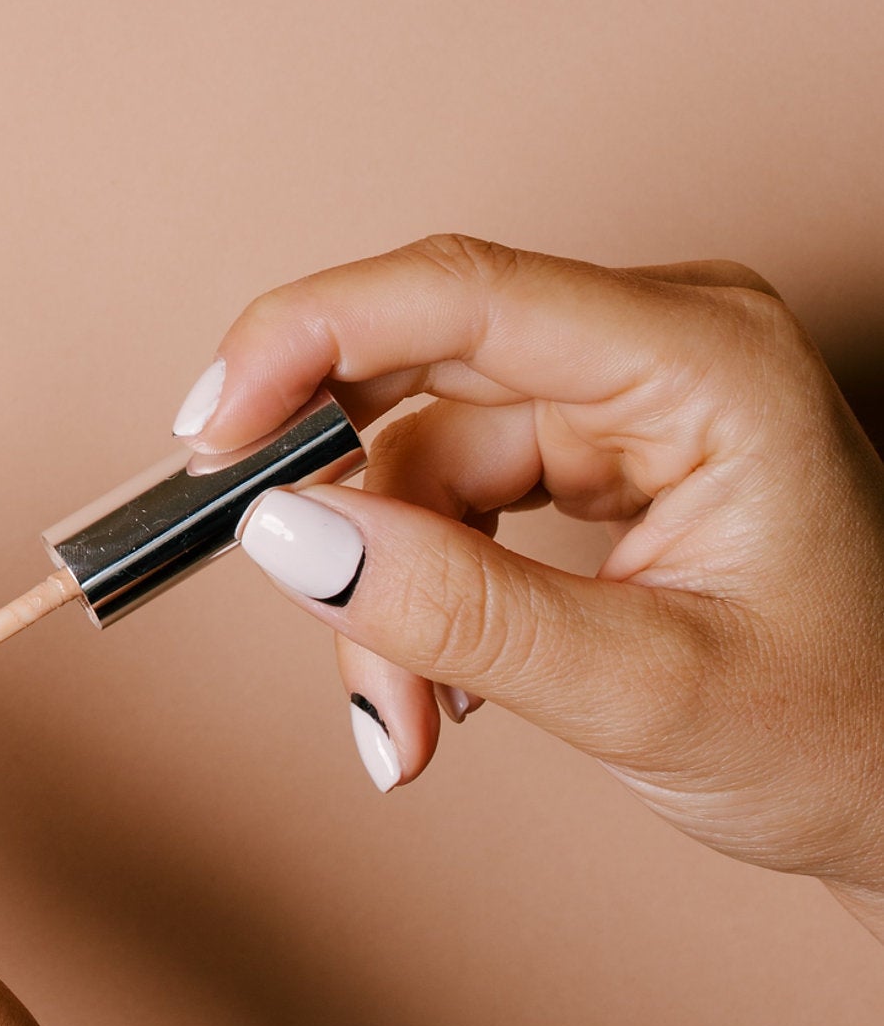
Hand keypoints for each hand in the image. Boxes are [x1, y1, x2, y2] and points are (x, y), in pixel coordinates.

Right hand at [179, 236, 883, 931]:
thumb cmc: (845, 733)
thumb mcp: (643, 689)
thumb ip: (458, 612)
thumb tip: (285, 537)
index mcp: (707, 360)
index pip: (461, 292)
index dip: (307, 340)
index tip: (206, 434)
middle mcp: (657, 349)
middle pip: (416, 391)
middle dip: (354, 541)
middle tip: (340, 667)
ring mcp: (620, 401)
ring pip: (412, 469)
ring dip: (385, 609)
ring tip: (413, 729)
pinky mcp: (590, 455)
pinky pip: (444, 508)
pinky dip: (418, 607)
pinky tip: (444, 692)